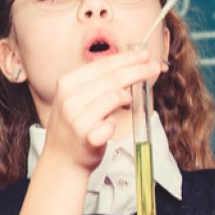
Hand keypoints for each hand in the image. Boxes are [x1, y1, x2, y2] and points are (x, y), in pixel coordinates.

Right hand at [42, 48, 161, 173]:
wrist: (61, 159)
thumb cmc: (73, 126)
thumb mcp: (75, 97)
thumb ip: (96, 82)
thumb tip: (128, 66)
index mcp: (67, 83)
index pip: (102, 64)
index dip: (126, 58)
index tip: (144, 55)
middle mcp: (69, 99)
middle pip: (112, 78)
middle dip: (137, 71)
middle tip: (154, 68)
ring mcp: (77, 119)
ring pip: (114, 97)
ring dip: (127, 98)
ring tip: (129, 103)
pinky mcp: (87, 138)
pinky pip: (111, 124)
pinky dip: (115, 124)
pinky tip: (110, 125)